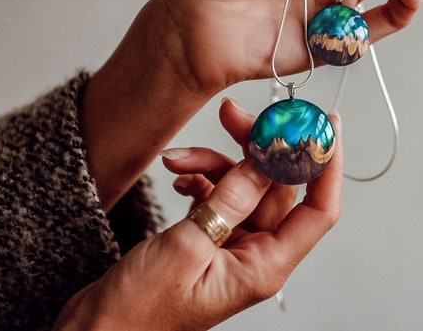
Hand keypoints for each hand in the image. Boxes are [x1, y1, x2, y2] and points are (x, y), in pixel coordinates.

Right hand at [54, 100, 343, 330]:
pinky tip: (179, 176)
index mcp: (264, 266)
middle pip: (276, 185)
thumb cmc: (137, 310)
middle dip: (256, 146)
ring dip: (214, 161)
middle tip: (233, 114)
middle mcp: (254, 254)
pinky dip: (200, 177)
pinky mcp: (207, 235)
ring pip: (243, 183)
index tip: (324, 125)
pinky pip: (218, 194)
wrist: (97, 330)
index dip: (326, 166)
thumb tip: (268, 159)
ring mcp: (231, 243)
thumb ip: (231, 200)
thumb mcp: (187, 247)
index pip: (318, 211)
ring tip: (179, 158)